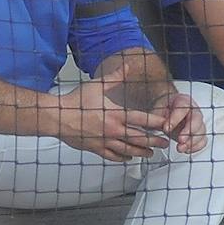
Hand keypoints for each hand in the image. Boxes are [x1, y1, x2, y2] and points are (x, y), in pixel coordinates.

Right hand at [54, 69, 171, 161]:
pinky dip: (122, 158)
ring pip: (128, 150)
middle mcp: (113, 130)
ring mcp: (105, 141)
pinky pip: (112, 156)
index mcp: (115, 114)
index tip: (166, 125)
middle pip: (139, 138)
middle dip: (154, 142)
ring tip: (150, 154)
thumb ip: (114, 77)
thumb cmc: (75, 102)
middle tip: (163, 143)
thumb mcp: (97, 85)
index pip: (142, 120)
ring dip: (141, 152)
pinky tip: (128, 158)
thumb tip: (126, 66)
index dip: (156, 123)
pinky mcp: (95, 148)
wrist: (57, 116)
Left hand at [152, 90, 206, 154]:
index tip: (166, 128)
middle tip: (180, 140)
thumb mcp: (157, 111)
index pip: (183, 108)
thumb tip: (162, 127)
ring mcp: (197, 122)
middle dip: (188, 132)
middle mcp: (193, 110)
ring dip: (192, 141)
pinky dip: (196, 146)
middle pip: (196, 120)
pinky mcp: (198, 132)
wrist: (166, 111)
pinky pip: (203, 140)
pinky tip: (187, 150)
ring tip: (181, 148)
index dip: (175, 119)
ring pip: (201, 131)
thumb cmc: (163, 109)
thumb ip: (159, 118)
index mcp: (183, 101)